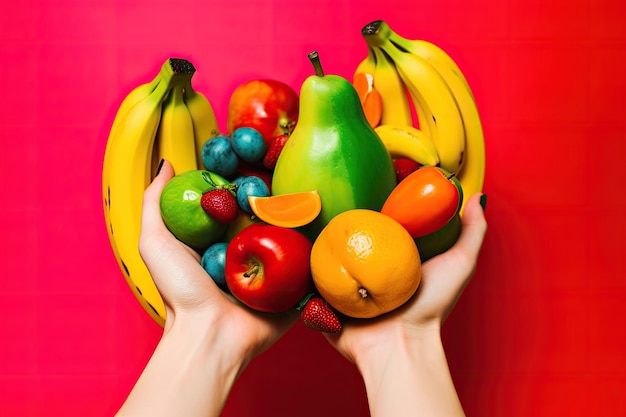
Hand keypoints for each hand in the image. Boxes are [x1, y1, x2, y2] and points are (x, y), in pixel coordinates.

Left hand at [117, 161, 296, 416]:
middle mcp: (247, 250)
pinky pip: (310, 262)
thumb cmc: (181, 291)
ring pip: (292, 234)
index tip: (256, 154)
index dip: (243, 178)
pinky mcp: (293, 286)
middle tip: (290, 171)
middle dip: (277, 194)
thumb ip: (155, 203)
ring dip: (302, 216)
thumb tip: (168, 163)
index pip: (235, 200)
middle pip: (266, 214)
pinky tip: (328, 222)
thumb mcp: (156, 243)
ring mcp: (273, 268)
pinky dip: (318, 246)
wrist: (210, 335)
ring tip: (314, 193)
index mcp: (220, 239)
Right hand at [323, 193, 486, 416]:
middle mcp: (368, 271)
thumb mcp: (459, 264)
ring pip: (326, 254)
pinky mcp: (323, 299)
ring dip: (318, 237)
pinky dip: (303, 262)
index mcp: (394, 260)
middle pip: (352, 237)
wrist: (398, 345)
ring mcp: (344, 285)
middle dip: (344, 216)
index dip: (378, 203)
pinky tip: (298, 240)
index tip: (372, 178)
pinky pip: (308, 276)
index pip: (383, 225)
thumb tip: (476, 197)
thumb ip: (472, 232)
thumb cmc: (430, 307)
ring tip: (310, 210)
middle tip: (338, 191)